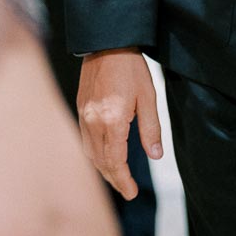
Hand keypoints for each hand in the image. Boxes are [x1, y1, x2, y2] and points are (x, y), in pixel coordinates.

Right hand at [77, 49, 162, 199]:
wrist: (107, 42)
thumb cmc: (132, 68)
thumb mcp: (149, 96)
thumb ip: (151, 128)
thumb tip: (155, 156)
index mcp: (112, 120)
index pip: (115, 161)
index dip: (123, 180)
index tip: (132, 193)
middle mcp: (93, 121)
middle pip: (101, 161)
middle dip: (114, 179)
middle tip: (127, 190)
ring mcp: (84, 115)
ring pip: (90, 153)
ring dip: (103, 168)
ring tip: (118, 176)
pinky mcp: (80, 108)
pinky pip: (85, 140)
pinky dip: (95, 154)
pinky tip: (104, 155)